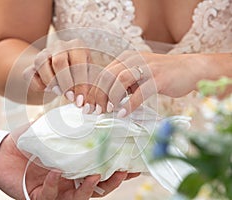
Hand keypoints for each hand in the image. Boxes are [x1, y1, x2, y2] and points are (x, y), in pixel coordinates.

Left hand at [0, 133, 139, 199]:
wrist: (0, 151)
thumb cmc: (27, 141)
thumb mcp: (51, 130)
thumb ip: (69, 125)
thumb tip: (89, 112)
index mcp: (75, 167)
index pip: (102, 169)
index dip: (119, 168)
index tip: (135, 161)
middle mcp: (69, 182)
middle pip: (97, 188)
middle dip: (113, 181)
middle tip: (124, 170)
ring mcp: (55, 191)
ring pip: (79, 198)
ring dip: (89, 189)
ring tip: (95, 175)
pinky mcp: (38, 197)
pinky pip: (50, 197)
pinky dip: (54, 184)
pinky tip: (55, 172)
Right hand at [24, 39, 90, 106]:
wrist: (58, 72)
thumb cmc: (78, 75)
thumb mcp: (88, 78)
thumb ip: (90, 88)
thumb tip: (88, 104)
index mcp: (77, 46)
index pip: (78, 63)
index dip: (80, 83)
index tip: (80, 100)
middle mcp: (60, 46)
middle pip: (59, 62)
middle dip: (65, 83)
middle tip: (70, 98)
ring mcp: (43, 53)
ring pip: (42, 64)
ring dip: (51, 82)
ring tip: (59, 92)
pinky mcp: (31, 64)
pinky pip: (30, 74)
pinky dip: (38, 84)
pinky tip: (47, 89)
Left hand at [84, 51, 202, 116]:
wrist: (190, 68)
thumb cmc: (161, 75)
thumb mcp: (138, 76)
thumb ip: (123, 84)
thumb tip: (106, 102)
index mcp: (125, 58)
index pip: (103, 74)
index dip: (93, 91)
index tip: (89, 106)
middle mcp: (133, 59)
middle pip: (107, 76)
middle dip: (98, 95)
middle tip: (96, 111)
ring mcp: (146, 67)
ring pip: (120, 80)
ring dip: (111, 97)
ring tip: (109, 111)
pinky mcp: (159, 77)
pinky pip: (139, 92)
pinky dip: (129, 104)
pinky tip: (124, 113)